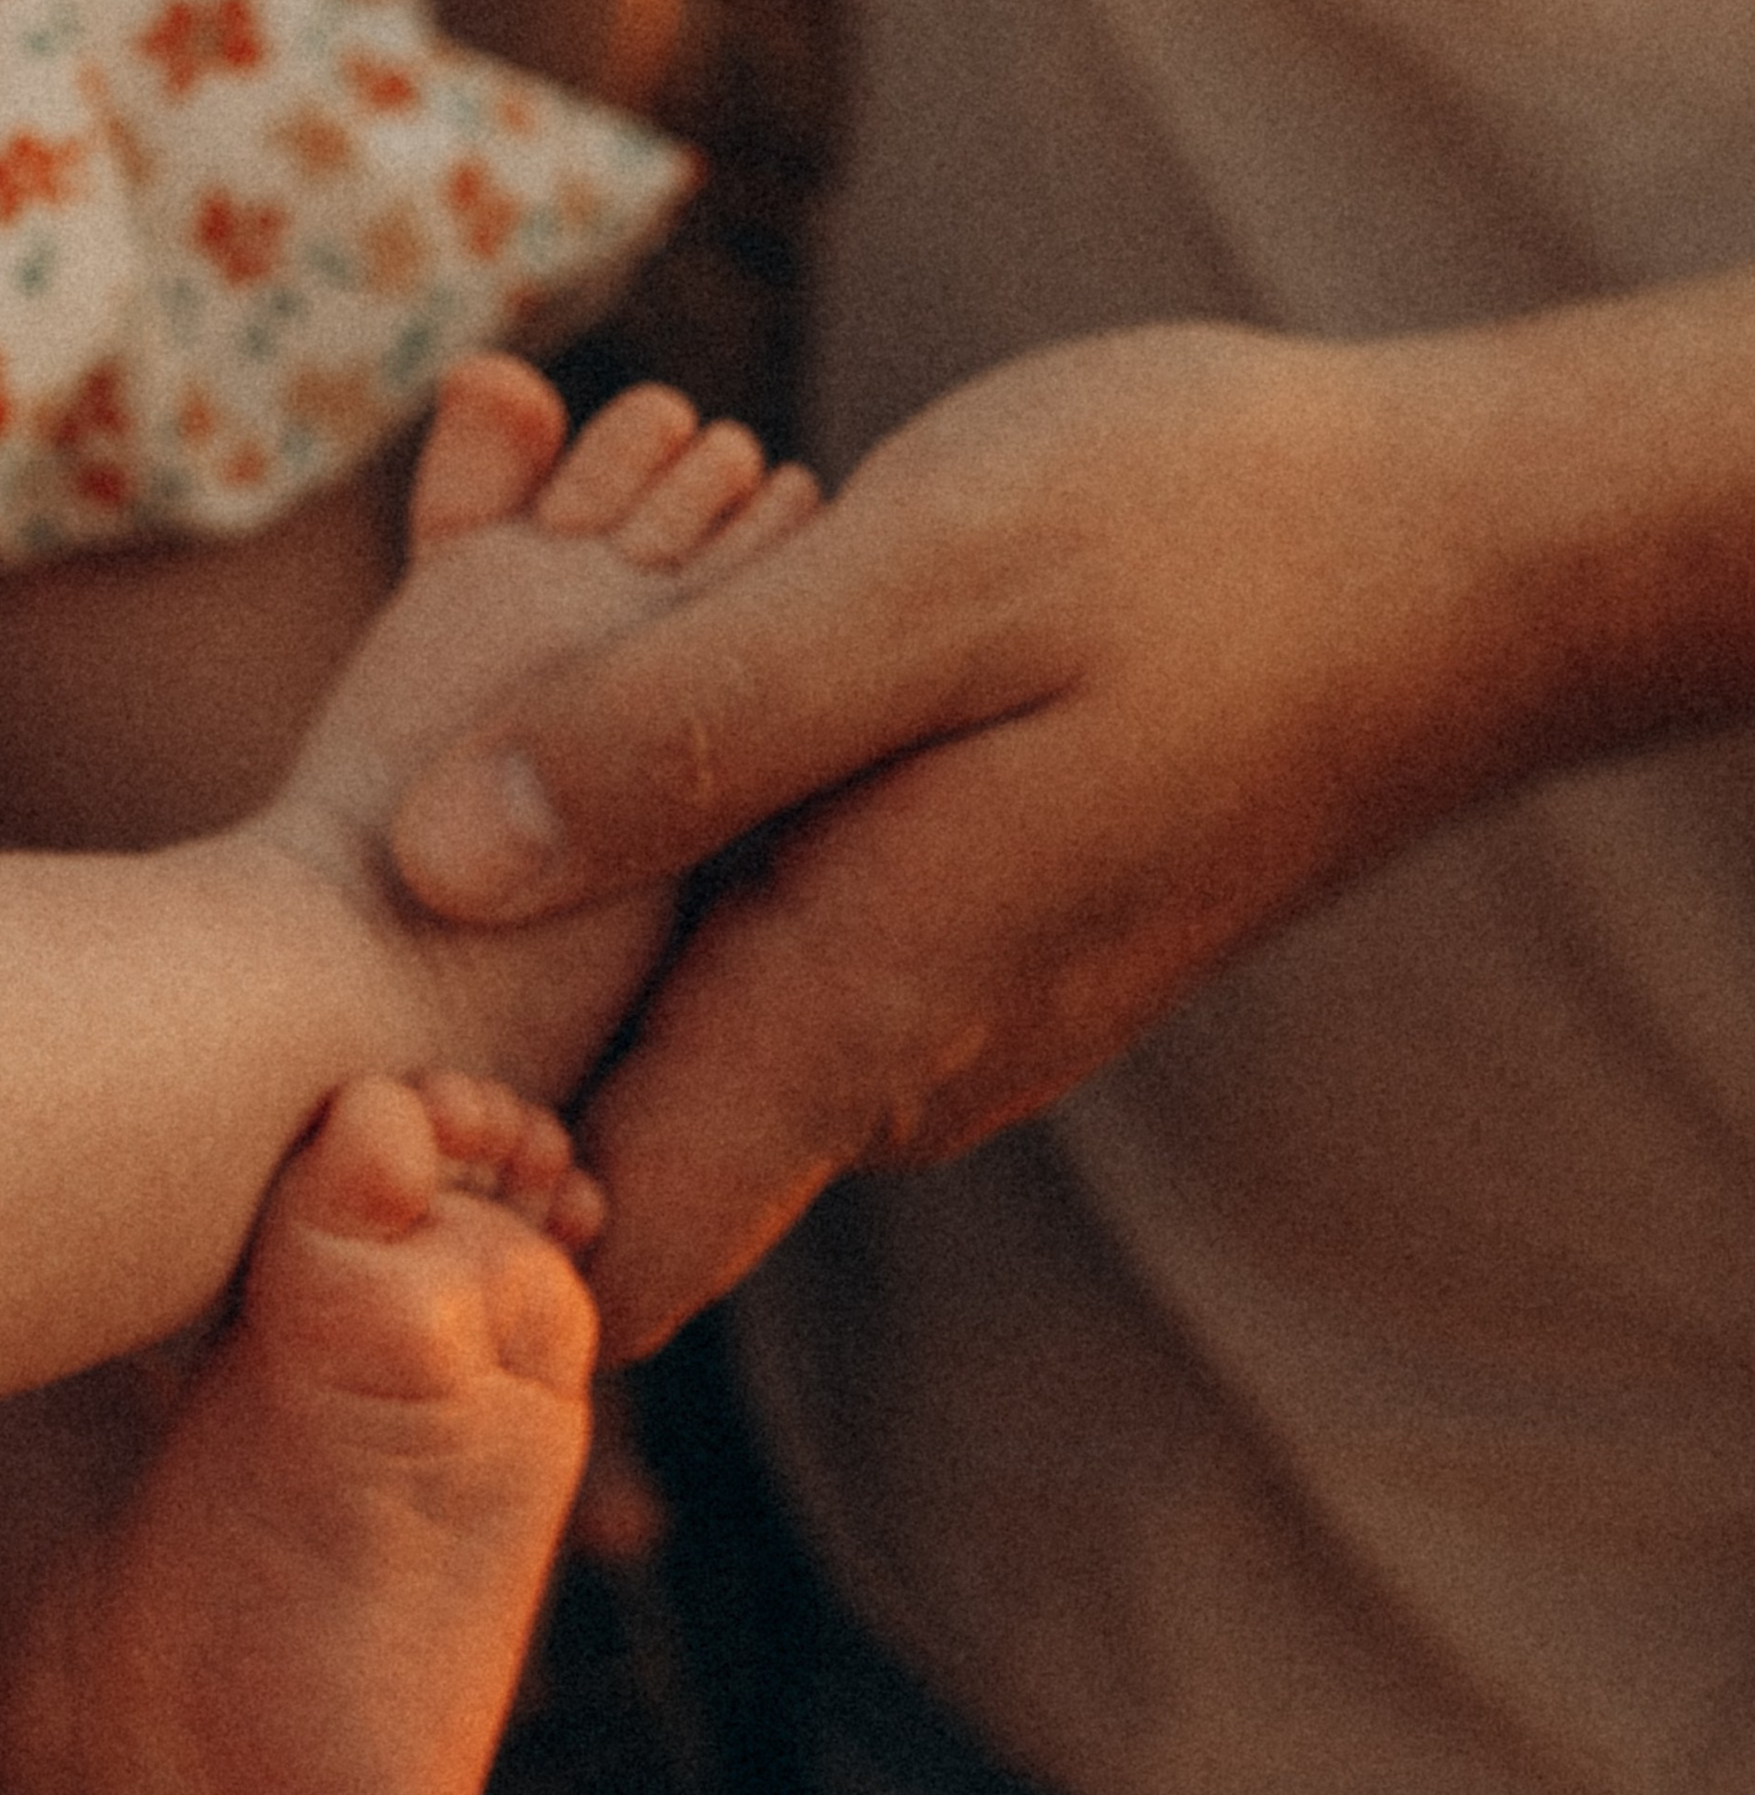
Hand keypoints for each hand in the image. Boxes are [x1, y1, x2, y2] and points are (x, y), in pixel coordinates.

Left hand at [391, 302, 1754, 1350]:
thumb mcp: (917, 586)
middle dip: (481, 1044)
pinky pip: (769, 958)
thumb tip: (430, 865)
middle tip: (353, 855)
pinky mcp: (961, 954)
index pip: (610, 1251)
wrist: (1454, 565)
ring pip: (688, 1034)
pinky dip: (684, 867)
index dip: (457, 1205)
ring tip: (486, 732)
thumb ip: (674, 727)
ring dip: (581, 929)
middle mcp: (889, 1075)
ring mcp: (935, 1026)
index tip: (340, 1091)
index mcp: (856, 1014)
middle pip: (619, 1147)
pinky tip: (660, 707)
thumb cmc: (1205, 542)